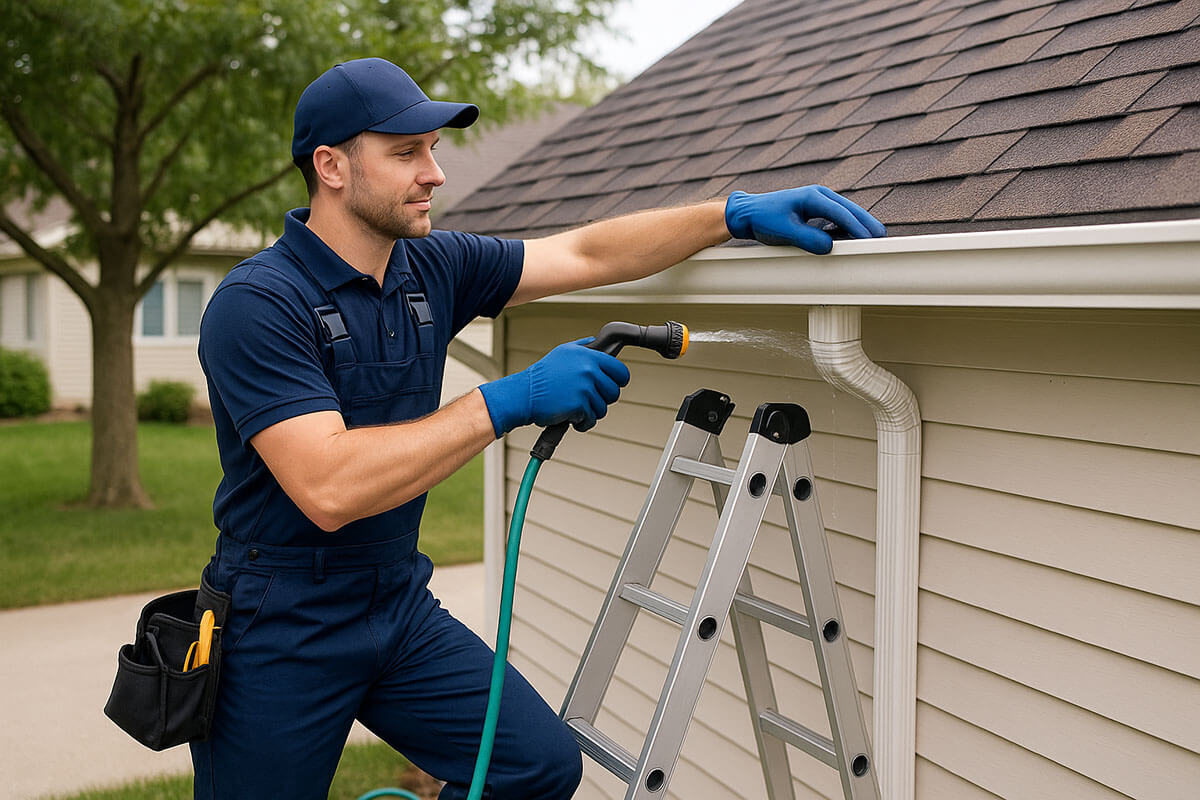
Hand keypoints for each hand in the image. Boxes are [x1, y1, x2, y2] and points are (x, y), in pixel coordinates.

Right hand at [478, 338, 630, 436]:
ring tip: (575, 407)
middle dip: (603, 399)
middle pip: (614, 392)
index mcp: (588, 356)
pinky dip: (582, 422)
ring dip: (591, 412)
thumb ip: (583, 346)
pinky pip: (591, 420)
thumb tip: (597, 342)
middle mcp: (588, 370)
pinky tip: (571, 417)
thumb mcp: (563, 352)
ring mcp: (584, 388)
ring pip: (603, 408)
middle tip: (587, 399)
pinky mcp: (578, 405)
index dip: (619, 381)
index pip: (620, 371)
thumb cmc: (542, 376)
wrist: (523, 394)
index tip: (612, 386)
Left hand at [725, 185, 886, 253]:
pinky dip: (847, 226)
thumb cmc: (763, 218)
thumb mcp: (784, 231)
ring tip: (873, 238)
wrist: (748, 212)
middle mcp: (819, 195)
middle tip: (881, 237)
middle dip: (866, 223)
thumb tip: (830, 246)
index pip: (841, 213)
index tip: (869, 239)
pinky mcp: (816, 210)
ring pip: (846, 212)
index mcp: (812, 196)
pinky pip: (837, 217)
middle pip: (850, 209)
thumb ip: (807, 239)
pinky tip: (853, 236)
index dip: (857, 227)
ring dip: (859, 224)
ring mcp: (819, 201)